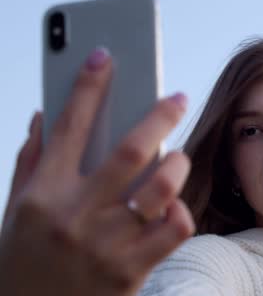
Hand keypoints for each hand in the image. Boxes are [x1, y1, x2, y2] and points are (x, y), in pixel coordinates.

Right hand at [0, 48, 193, 295]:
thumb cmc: (24, 259)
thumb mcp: (15, 209)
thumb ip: (30, 161)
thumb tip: (44, 115)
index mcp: (44, 193)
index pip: (68, 125)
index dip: (88, 87)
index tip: (104, 57)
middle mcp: (76, 214)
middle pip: (130, 150)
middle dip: (160, 115)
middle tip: (177, 98)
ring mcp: (106, 244)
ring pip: (161, 188)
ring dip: (179, 164)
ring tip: (180, 157)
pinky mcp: (131, 270)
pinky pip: (174, 228)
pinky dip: (181, 210)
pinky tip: (174, 206)